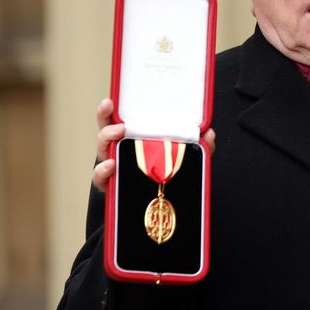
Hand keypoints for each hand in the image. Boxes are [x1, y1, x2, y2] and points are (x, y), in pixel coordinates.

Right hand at [91, 99, 216, 191]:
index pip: (117, 121)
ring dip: (106, 144)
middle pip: (105, 134)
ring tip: (116, 141)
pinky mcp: (110, 188)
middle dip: (106, 126)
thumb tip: (208, 134)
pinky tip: (111, 167)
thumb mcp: (183, 158)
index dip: (109, 111)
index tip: (110, 102)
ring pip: (102, 154)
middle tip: (120, 127)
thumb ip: (196, 147)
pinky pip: (101, 180)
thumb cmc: (166, 175)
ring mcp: (113, 170)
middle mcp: (119, 152)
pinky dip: (103, 172)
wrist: (159, 206)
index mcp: (133, 140)